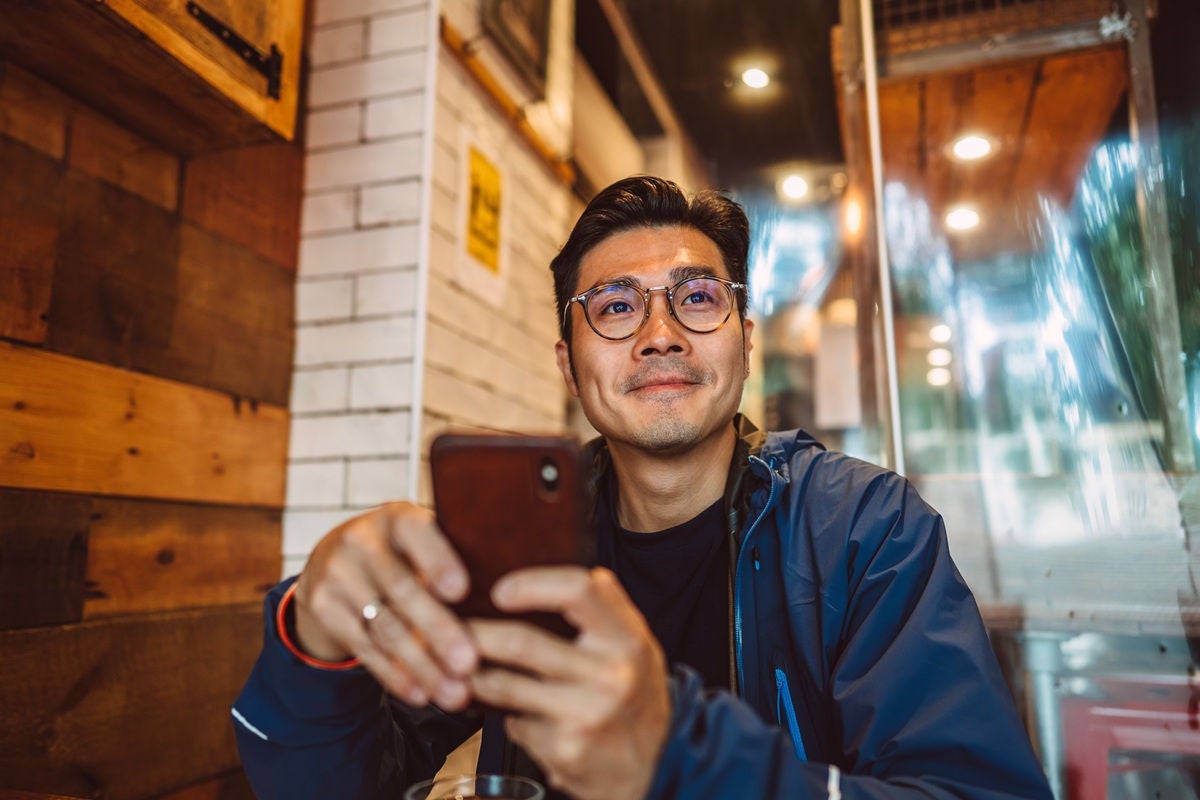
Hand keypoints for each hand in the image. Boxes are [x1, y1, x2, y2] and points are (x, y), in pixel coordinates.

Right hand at [292, 502, 477, 709]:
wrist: (331, 560)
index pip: (417, 534)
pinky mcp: (323, 609)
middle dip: (438, 630)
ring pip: (385, 628)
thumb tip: (513, 590)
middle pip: (402, 590)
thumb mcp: (421, 540)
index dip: (438, 561)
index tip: (462, 590)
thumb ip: (454, 555)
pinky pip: (364, 648)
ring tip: (455, 692)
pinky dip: (395, 676)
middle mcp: (361, 541)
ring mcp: (337, 576)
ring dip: (423, 665)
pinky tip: (421, 694)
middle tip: (469, 662)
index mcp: (396, 517)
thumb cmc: (401, 552)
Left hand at [467, 567, 670, 799]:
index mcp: (627, 638)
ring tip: (460, 664)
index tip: (500, 591)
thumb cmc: (636, 693)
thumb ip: (600, 607)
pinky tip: (514, 712)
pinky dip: (508, 715)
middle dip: (476, 634)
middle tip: (454, 628)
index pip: (578, 590)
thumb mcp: (635, 642)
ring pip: (504, 686)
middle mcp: (609, 676)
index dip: (531, 584)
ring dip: (474, 674)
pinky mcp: (563, 751)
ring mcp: (584, 716)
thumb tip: (538, 576)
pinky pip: (515, 723)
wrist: (658, 764)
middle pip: (522, 644)